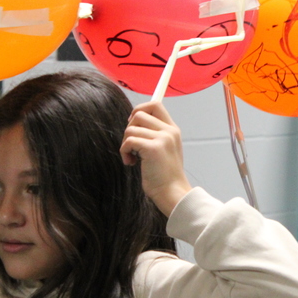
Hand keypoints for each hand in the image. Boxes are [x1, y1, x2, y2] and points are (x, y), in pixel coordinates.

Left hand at [121, 101, 192, 215]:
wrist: (172, 193)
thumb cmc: (164, 176)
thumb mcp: (164, 150)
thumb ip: (155, 135)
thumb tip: (133, 122)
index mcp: (173, 130)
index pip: (155, 104)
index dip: (140, 108)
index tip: (132, 123)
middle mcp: (169, 131)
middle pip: (139, 113)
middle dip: (129, 128)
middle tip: (131, 145)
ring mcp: (162, 138)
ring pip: (131, 128)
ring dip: (125, 143)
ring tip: (132, 158)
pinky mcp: (153, 148)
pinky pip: (129, 141)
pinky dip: (124, 152)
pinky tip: (130, 163)